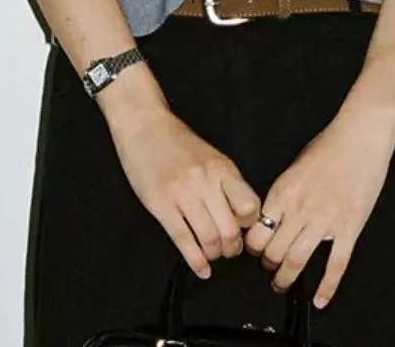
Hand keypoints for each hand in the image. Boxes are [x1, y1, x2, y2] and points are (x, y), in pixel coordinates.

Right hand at [108, 105, 262, 279]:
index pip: (249, 206)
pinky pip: (183, 240)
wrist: (145, 126)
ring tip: (213, 254)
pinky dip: (195, 261)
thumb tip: (243, 214)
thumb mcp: (211, 156)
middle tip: (229, 251)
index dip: (250, 225)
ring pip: (208, 238)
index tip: (244, 230)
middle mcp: (206, 181)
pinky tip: (201, 269)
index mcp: (222, 168)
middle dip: (233, 247)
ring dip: (214, 254)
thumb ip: (227, 182)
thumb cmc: (178, 142)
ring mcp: (182, 193)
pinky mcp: (161, 205)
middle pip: (230, 228)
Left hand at [243, 107, 394, 308]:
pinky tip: (320, 300)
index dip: (253, 246)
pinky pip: (336, 264)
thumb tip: (275, 215)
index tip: (255, 250)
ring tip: (282, 284)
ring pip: (297, 261)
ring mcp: (325, 220)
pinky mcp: (349, 227)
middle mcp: (300, 209)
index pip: (257, 231)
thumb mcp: (295, 166)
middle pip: (273, 251)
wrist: (360, 136)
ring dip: (286, 278)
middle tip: (269, 270)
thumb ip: (284, 193)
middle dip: (268, 265)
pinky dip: (327, 287)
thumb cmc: (329, 145)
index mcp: (283, 192)